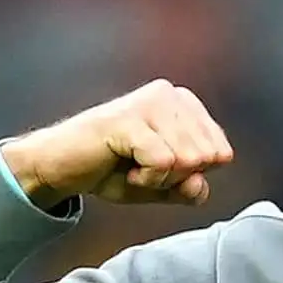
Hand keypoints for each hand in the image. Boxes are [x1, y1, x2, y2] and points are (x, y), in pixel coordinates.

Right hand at [0, 79, 234, 208]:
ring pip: (187, 160)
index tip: (157, 166)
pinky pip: (163, 162)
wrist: (61, 167)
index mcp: (187, 104)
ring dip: (157, 178)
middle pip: (206, 158)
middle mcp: (171, 94)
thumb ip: (191, 188)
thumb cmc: (113, 170)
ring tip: (131, 165)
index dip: (191, 174)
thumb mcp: (163, 186)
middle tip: (140, 167)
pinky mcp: (129, 118)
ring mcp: (150, 102)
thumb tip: (199, 184)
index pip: (222, 154)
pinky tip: (122, 166)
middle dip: (174, 177)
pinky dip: (145, 179)